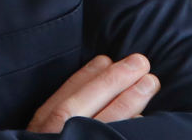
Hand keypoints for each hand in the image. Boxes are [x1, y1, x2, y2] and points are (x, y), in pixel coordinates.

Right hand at [26, 52, 159, 131]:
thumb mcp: (41, 134)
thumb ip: (57, 119)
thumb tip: (92, 87)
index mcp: (42, 127)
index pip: (64, 96)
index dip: (87, 76)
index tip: (106, 59)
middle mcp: (55, 135)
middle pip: (84, 104)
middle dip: (114, 81)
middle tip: (140, 62)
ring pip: (106, 122)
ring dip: (130, 100)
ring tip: (150, 82)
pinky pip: (116, 139)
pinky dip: (130, 128)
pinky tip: (143, 118)